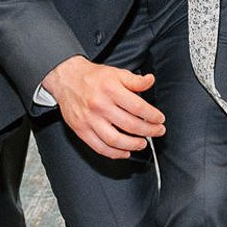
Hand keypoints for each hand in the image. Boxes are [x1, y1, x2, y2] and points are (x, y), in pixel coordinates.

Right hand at [42, 56, 164, 160]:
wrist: (67, 79)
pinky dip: (114, 153)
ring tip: (142, 143)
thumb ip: (135, 80)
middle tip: (157, 131)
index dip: (152, 116)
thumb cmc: (92, 78)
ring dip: (133, 145)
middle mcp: (100, 106)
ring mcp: (90, 119)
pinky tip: (124, 152)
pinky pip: (99, 147)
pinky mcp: (81, 130)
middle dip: (148, 131)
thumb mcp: (117, 73)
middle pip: (130, 125)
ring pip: (115, 140)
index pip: (138, 107)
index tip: (159, 119)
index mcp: (111, 90)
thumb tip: (150, 80)